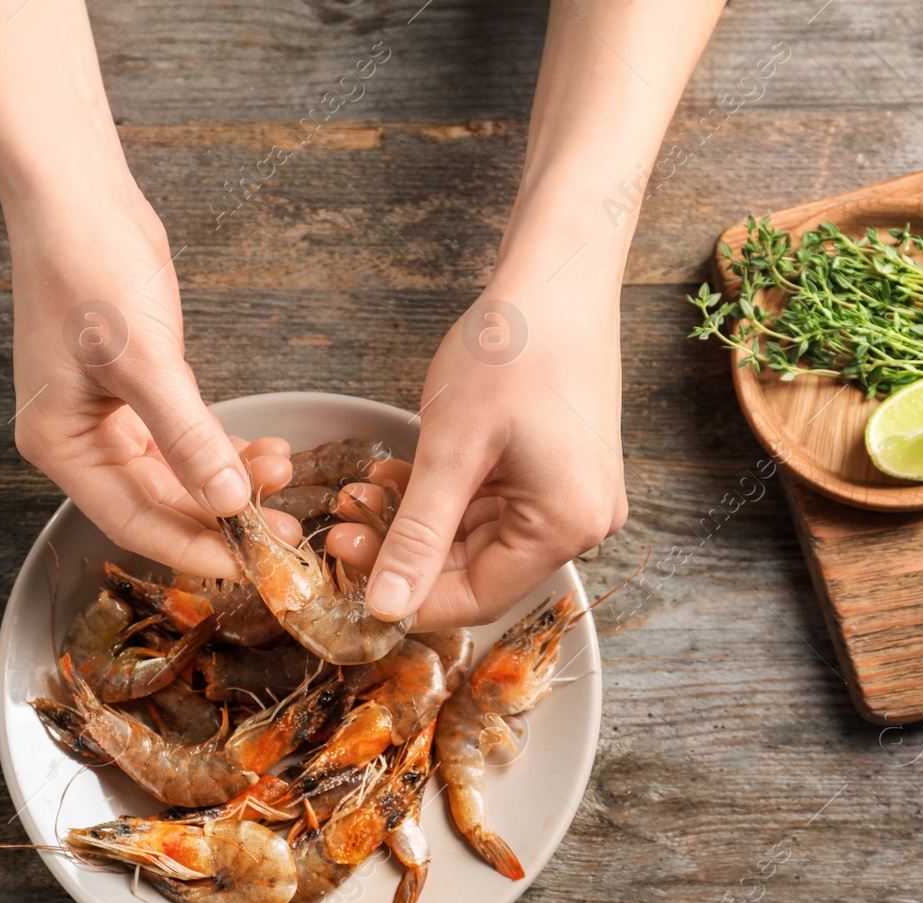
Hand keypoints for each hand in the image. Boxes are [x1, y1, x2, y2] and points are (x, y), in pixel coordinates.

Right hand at [3, 179, 291, 576]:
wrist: (77, 195)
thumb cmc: (87, 265)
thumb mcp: (143, 359)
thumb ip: (187, 436)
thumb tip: (229, 500)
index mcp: (60, 443)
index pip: (133, 521)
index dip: (193, 548)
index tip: (249, 565)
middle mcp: (80, 439)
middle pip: (158, 504)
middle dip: (222, 518)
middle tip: (284, 533)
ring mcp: (109, 415)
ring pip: (178, 474)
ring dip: (230, 481)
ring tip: (286, 478)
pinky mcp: (139, 389)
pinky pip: (186, 439)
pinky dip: (224, 448)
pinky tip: (267, 451)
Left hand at [327, 265, 628, 629]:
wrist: (557, 273)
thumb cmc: (514, 348)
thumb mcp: (451, 448)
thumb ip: (417, 535)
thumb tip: (386, 609)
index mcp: (568, 526)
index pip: (476, 598)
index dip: (407, 597)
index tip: (347, 578)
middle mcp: (581, 522)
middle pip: (475, 570)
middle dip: (404, 552)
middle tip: (341, 530)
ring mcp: (571, 495)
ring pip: (473, 537)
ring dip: (414, 521)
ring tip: (359, 493)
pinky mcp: (555, 470)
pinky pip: (488, 503)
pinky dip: (439, 495)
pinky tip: (395, 474)